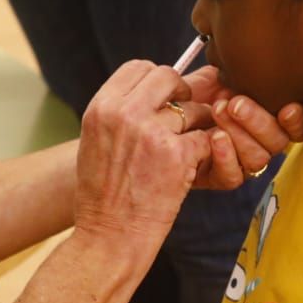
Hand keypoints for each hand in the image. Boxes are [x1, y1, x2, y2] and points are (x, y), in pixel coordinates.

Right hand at [74, 61, 212, 243]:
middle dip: (182, 94)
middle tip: (183, 119)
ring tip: (182, 152)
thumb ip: (125, 109)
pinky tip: (188, 170)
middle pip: (167, 77)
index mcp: (100, 107)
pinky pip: (204, 139)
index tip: (164, 99)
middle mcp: (123, 114)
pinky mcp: (176, 155)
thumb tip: (162, 82)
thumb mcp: (99, 141)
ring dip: (196, 128)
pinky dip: (203, 154)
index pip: (138, 67)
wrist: (107, 236)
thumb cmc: (104, 193)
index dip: (157, 80)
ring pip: (192, 110)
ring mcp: (150, 132)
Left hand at [169, 66, 302, 189]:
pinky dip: (225, 156)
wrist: (160, 120)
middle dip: (259, 121)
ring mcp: (242, 163)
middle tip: (235, 103)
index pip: (296, 126)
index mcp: (268, 119)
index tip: (287, 108)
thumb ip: (235, 73)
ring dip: (240, 134)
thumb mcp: (213, 79)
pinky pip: (233, 177)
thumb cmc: (191, 99)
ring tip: (218, 112)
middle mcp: (260, 143)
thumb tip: (251, 62)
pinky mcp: (220, 178)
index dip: (297, 120)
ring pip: (258, 159)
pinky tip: (214, 137)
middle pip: (278, 142)